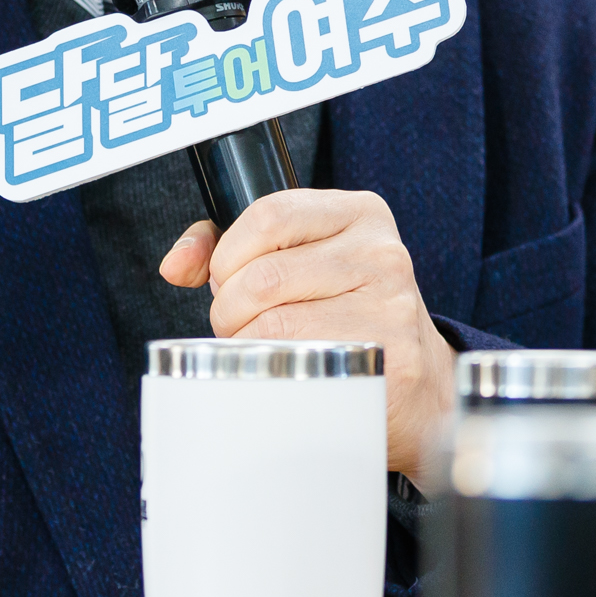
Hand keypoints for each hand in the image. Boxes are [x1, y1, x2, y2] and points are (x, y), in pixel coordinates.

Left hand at [160, 189, 455, 476]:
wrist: (419, 383)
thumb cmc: (345, 314)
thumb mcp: (300, 260)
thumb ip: (230, 247)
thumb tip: (176, 264)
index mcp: (360, 213)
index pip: (269, 215)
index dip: (229, 253)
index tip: (228, 279)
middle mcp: (382, 252)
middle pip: (264, 275)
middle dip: (231, 308)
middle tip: (239, 325)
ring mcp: (391, 305)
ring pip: (275, 324)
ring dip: (247, 345)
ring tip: (261, 349)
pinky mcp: (391, 358)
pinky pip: (301, 365)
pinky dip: (274, 372)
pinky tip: (286, 371)